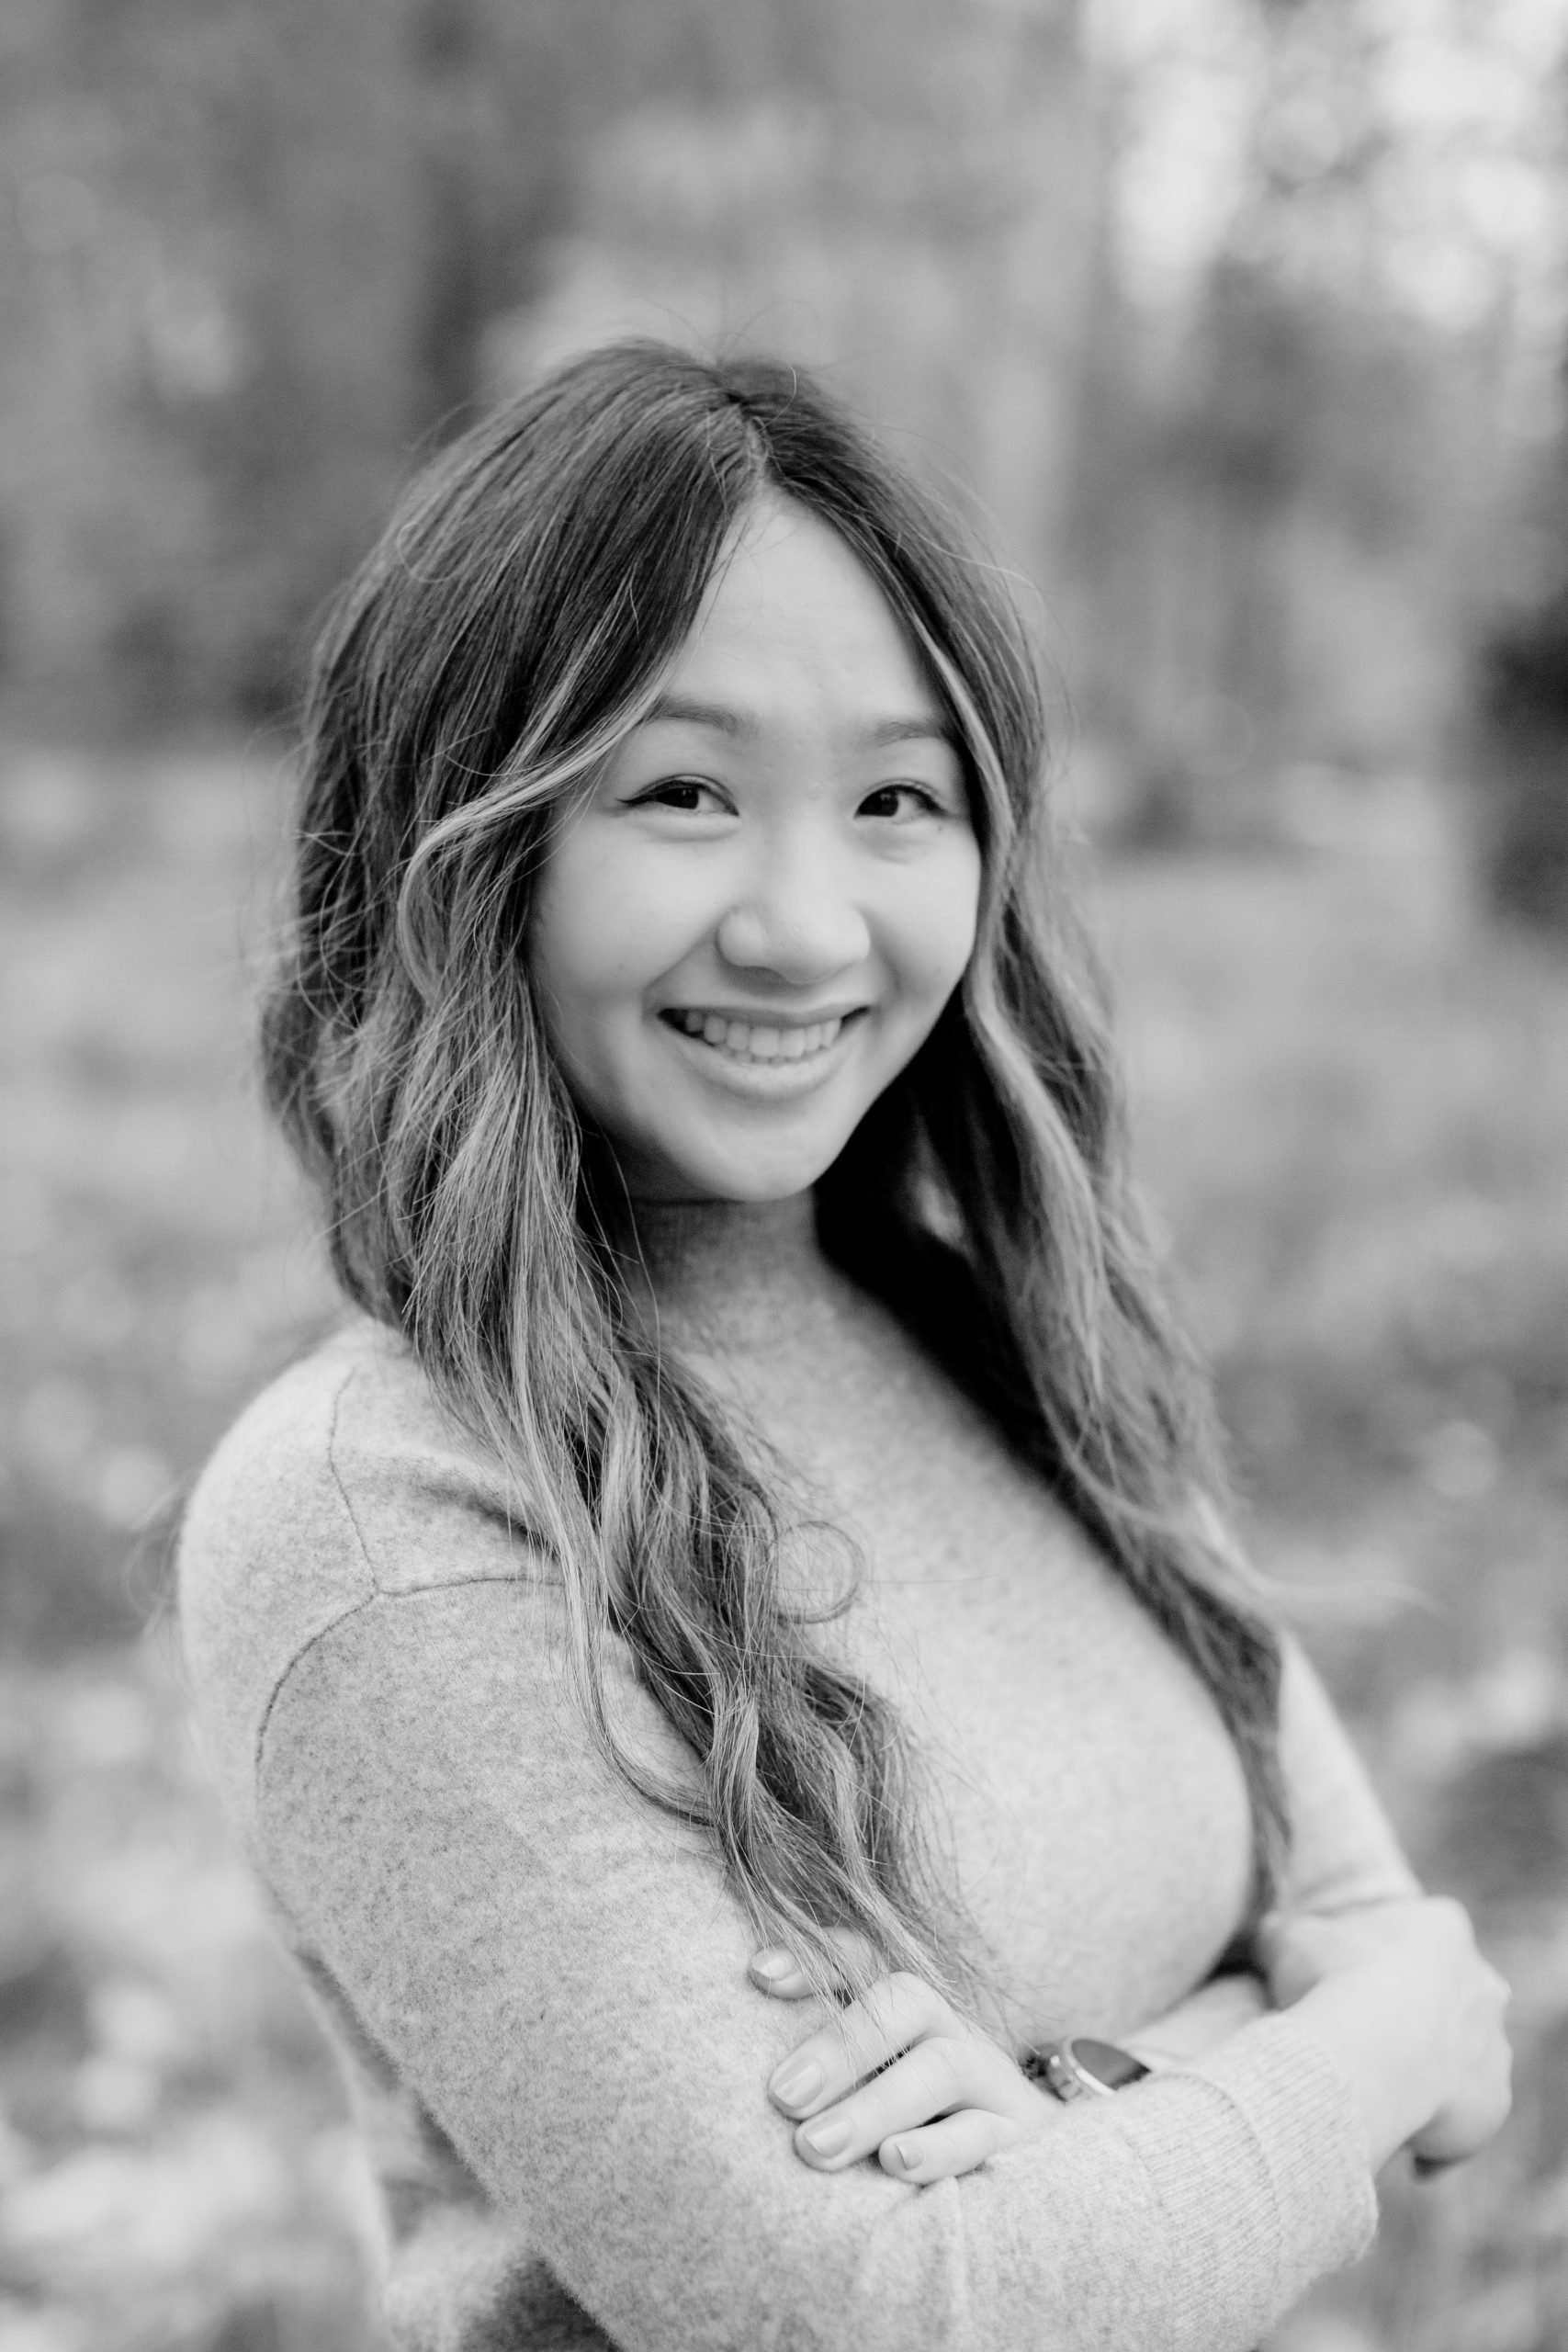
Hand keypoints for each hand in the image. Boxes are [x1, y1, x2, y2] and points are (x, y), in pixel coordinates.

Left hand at [749, 1946, 1059, 2183]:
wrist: (1018, 2143)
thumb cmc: (915, 2106)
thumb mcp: (873, 2070)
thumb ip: (818, 2059)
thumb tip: (734, 2073)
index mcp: (905, 2003)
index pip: (863, 1957)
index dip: (812, 1960)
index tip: (756, 1977)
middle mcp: (947, 2025)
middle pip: (903, 2003)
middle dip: (838, 2047)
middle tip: (781, 2097)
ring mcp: (985, 2076)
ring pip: (940, 2067)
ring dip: (875, 2106)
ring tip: (815, 2147)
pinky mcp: (1014, 2133)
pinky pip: (983, 2133)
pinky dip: (939, 2149)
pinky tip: (895, 2165)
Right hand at [1256, 1897, 1511, 2174]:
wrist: (1369, 2055)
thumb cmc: (1330, 1982)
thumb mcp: (1289, 1939)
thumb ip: (1290, 1935)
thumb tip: (1273, 1937)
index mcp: (1442, 1927)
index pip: (1416, 1935)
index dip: (1375, 1957)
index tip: (1341, 1978)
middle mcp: (1483, 1983)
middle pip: (1445, 1997)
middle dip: (1409, 2015)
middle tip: (1357, 2036)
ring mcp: (1495, 2046)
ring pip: (1458, 2061)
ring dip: (1424, 2074)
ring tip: (1371, 2091)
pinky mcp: (1494, 2103)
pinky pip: (1462, 2121)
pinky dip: (1434, 2133)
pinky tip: (1394, 2142)